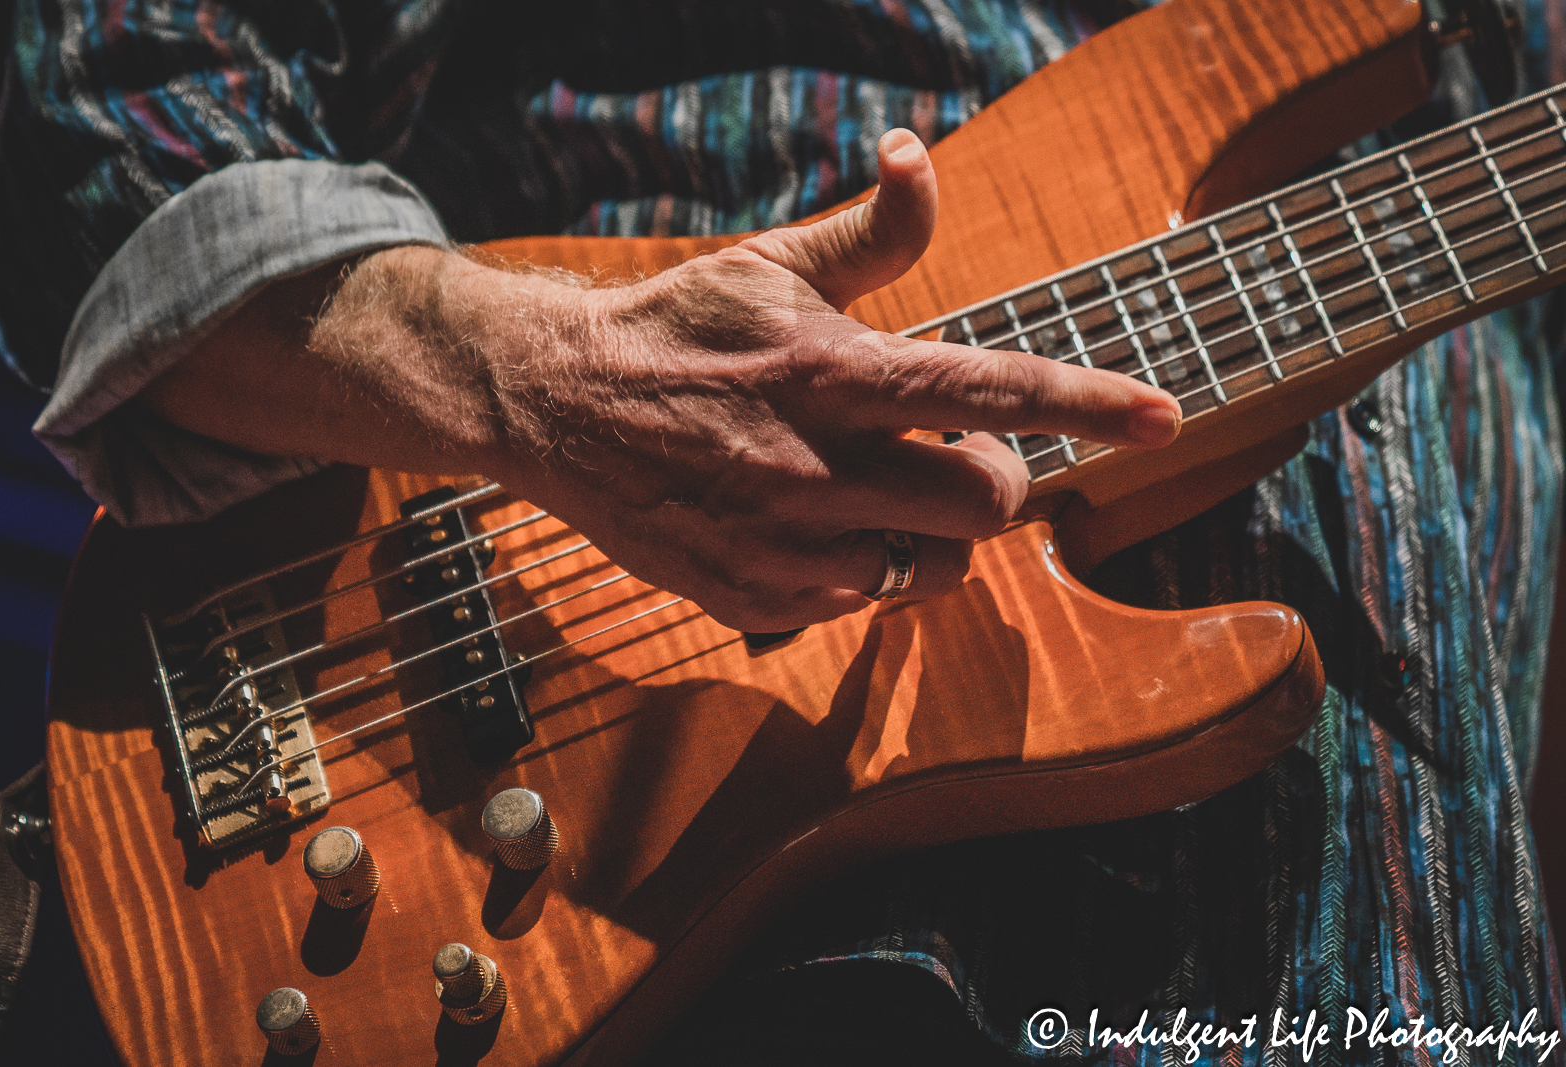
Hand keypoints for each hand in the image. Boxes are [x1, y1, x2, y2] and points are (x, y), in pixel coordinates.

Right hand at [477, 129, 1180, 630]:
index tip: (1163, 414)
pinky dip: (866, 570)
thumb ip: (870, 231)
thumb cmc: (678, 327)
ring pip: (935, 568)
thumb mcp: (772, 265)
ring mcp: (784, 541)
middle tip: (952, 456)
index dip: (1086, 402)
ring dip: (931, 533)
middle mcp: (816, 463)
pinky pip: (865, 603)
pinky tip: (817, 529)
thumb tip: (919, 155)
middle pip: (985, 503)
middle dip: (992, 481)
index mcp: (833, 369)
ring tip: (876, 493)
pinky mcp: (754, 596)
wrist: (555, 404)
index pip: (986, 389)